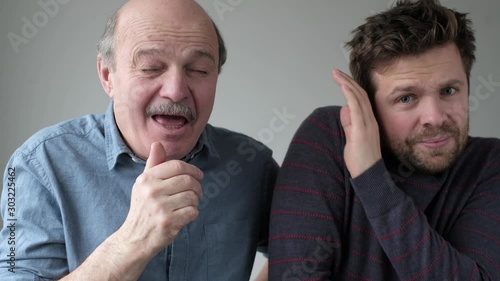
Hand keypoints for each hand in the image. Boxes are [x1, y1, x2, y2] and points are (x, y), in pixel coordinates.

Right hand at [117, 142, 203, 257]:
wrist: (134, 238)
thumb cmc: (143, 208)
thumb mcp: (143, 184)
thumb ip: (153, 164)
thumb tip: (157, 143)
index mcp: (146, 179)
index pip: (177, 166)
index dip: (192, 169)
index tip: (198, 175)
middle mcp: (152, 191)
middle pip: (188, 180)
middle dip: (197, 186)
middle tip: (196, 192)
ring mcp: (160, 207)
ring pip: (192, 196)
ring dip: (195, 201)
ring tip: (188, 204)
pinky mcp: (168, 222)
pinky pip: (192, 212)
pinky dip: (192, 213)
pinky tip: (185, 215)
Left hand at [332, 69, 381, 177]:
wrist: (369, 175)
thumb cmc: (361, 159)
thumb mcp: (352, 137)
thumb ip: (349, 123)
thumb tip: (344, 109)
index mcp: (368, 121)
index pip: (360, 99)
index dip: (351, 86)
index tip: (341, 78)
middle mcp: (370, 121)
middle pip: (359, 95)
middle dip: (347, 81)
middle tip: (335, 72)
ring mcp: (367, 125)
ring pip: (358, 99)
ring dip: (346, 84)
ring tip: (336, 75)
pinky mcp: (361, 131)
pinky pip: (357, 109)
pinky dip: (350, 96)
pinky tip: (344, 87)